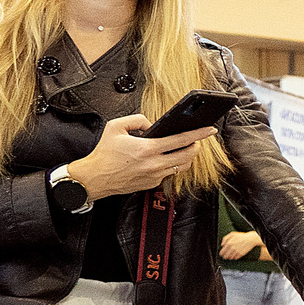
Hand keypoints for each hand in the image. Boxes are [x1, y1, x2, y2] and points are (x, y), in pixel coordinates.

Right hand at [66, 113, 202, 197]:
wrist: (94, 178)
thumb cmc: (104, 154)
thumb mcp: (115, 127)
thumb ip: (137, 120)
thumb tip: (152, 124)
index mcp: (147, 149)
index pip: (181, 140)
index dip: (198, 134)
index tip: (209, 130)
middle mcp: (154, 164)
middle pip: (188, 156)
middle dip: (197, 146)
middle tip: (197, 140)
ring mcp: (154, 176)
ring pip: (182, 166)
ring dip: (186, 157)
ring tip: (184, 149)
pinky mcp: (152, 184)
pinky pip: (169, 173)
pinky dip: (171, 165)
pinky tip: (166, 159)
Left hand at [219, 230, 265, 260]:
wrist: (251, 239)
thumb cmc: (242, 236)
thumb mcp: (232, 234)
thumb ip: (225, 238)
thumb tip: (222, 244)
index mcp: (229, 243)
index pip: (222, 251)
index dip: (221, 253)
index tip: (221, 254)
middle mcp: (232, 248)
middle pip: (226, 256)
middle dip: (224, 257)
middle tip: (224, 257)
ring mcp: (237, 252)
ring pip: (230, 258)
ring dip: (229, 258)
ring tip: (229, 257)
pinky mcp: (241, 254)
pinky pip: (236, 258)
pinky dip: (234, 258)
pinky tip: (234, 256)